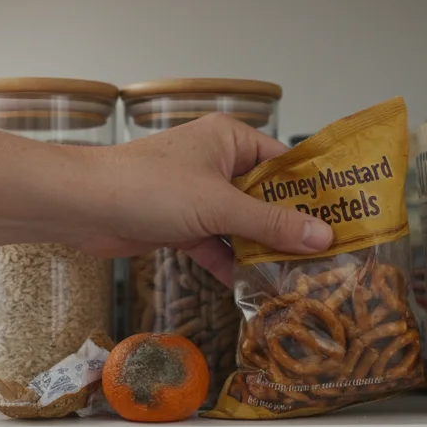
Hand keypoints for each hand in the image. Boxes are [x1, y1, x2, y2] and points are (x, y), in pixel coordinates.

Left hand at [74, 113, 332, 283]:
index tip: (342, 219)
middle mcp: (216, 163)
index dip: (312, 193)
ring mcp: (197, 195)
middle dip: (289, 228)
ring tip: (296, 277)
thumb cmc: (147, 186)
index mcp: (230, 140)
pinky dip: (230, 263)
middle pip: (265, 198)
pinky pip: (216, 244)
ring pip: (241, 225)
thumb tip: (322, 236)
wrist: (84, 206)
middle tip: (325, 257)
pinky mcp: (180, 223)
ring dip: (261, 250)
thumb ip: (271, 224)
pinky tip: (252, 286)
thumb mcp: (220, 206)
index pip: (285, 164)